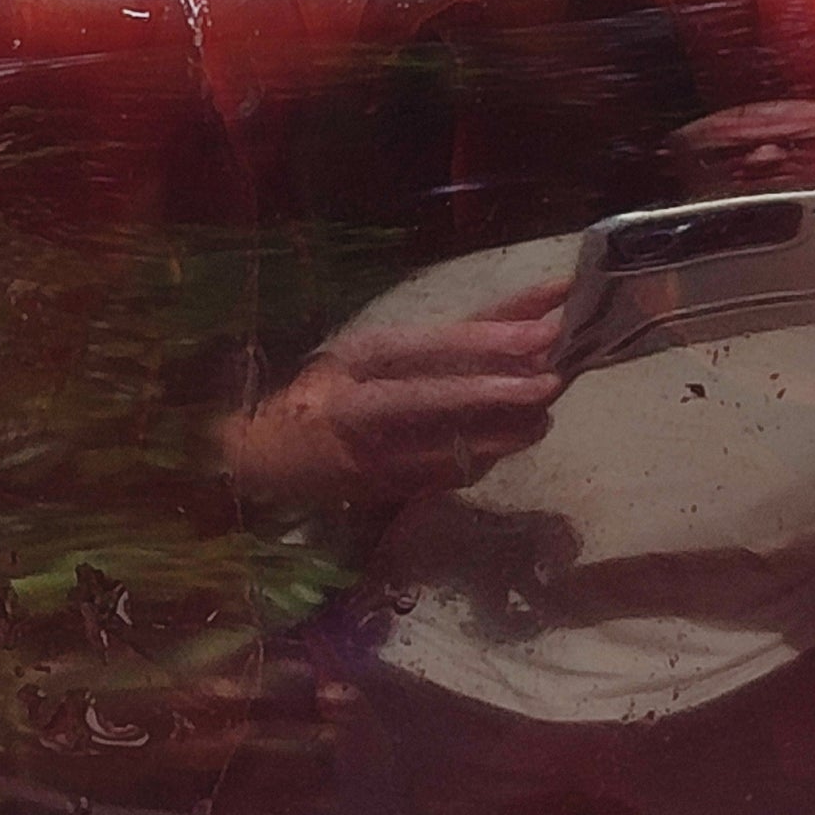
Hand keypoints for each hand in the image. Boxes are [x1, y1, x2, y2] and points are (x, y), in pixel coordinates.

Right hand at [221, 280, 567, 510]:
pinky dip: (484, 457)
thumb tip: (523, 320)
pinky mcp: (383, 494)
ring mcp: (370, 459)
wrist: (260, 459)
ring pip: (447, 445)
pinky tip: (512, 441)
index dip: (485, 340)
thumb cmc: (319, 391)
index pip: (423, 348)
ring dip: (505, 432)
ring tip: (544, 413)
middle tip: (555, 380)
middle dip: (501, 391)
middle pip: (436, 399)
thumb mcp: (364, 352)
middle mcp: (358, 411)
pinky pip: (445, 476)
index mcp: (351, 363)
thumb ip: (439, 342)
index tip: (541, 332)